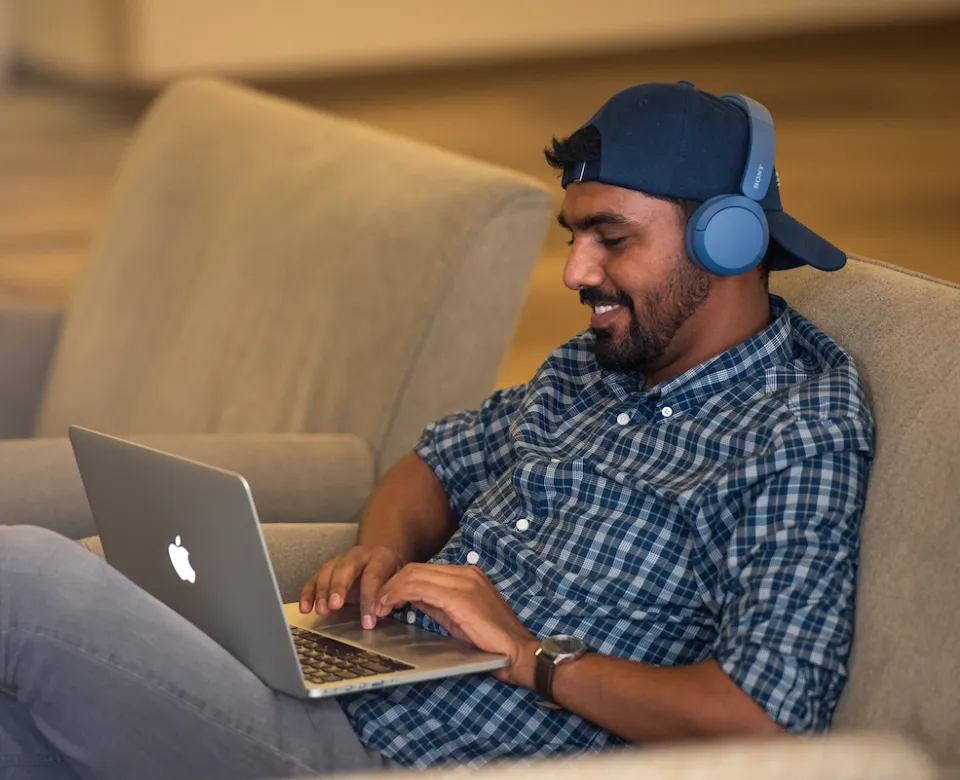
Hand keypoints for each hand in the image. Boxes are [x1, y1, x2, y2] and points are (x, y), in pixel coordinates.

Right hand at [299, 545, 403, 628]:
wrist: (382, 560)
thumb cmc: (390, 575)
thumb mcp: (397, 582)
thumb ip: (391, 595)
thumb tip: (383, 610)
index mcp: (380, 557)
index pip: (372, 576)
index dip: (369, 598)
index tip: (367, 621)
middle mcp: (359, 556)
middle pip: (345, 568)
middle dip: (339, 587)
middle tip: (335, 605)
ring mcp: (341, 560)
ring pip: (327, 571)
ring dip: (322, 592)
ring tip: (322, 610)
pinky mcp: (328, 570)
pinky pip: (314, 579)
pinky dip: (308, 593)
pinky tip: (306, 608)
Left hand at [374, 563, 539, 688]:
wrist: (518, 653)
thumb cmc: (491, 642)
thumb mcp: (458, 617)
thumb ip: (436, 603)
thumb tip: (409, 598)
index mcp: (467, 576)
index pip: (423, 570)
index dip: (398, 583)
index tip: (384, 600)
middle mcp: (465, 573)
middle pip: (415, 568)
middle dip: (390, 584)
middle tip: (376, 605)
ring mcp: (464, 582)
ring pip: (414, 574)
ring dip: (390, 589)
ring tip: (379, 607)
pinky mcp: (460, 596)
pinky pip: (420, 587)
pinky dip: (399, 594)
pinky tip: (390, 607)